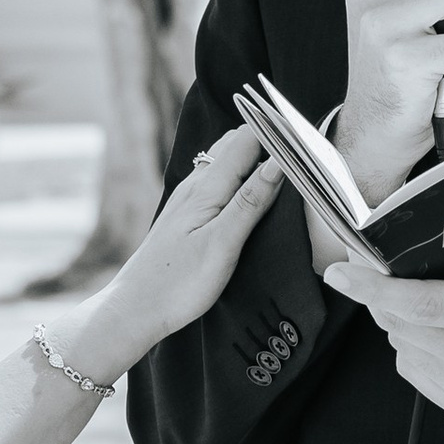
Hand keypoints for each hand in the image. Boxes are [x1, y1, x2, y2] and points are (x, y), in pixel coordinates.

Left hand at [71, 126, 284, 376]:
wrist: (135, 310)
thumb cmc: (177, 283)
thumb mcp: (222, 243)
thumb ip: (251, 201)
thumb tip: (279, 162)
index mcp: (206, 187)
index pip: (247, 137)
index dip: (277, 133)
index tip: (307, 142)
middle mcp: (195, 185)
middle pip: (237, 144)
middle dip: (269, 143)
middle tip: (303, 160)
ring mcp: (189, 199)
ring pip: (227, 163)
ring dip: (255, 161)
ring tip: (285, 177)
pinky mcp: (187, 216)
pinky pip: (219, 184)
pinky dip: (241, 181)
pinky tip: (252, 200)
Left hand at [324, 260, 443, 443]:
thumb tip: (432, 252)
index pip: (420, 303)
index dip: (372, 286)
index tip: (342, 272)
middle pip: (402, 326)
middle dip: (382, 299)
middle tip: (378, 279)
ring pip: (403, 350)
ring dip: (400, 326)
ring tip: (428, 311)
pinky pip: (418, 375)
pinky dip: (416, 352)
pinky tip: (441, 341)